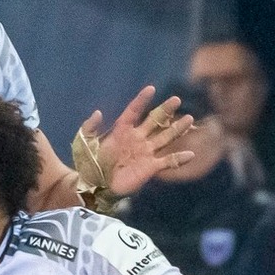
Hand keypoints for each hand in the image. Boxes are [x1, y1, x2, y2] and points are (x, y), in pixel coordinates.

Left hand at [75, 87, 195, 201]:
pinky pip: (167, 162)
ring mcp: (145, 152)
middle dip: (166, 110)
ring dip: (177, 129)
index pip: (134, 111)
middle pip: (155, 121)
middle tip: (177, 99)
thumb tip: (99, 112)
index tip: (151, 89)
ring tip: (189, 118)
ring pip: (165, 137)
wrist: (95, 185)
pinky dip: (179, 159)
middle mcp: (137, 138)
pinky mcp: (150, 168)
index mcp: (122, 130)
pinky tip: (191, 154)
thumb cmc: (89, 164)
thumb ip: (90, 126)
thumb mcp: (84, 142)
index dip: (142, 100)